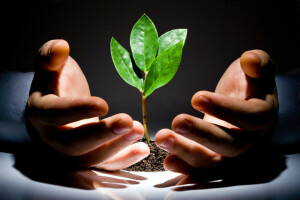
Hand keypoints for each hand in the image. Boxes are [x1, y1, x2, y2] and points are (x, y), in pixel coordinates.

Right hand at [26, 39, 148, 169]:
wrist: (56, 107)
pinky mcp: (85, 157)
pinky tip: (142, 150)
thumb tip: (61, 46)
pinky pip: (103, 165)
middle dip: (102, 135)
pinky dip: (123, 159)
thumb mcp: (50, 67)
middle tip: (128, 122)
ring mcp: (68, 152)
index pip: (55, 114)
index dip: (77, 110)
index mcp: (40, 112)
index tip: (103, 103)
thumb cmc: (55, 85)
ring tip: (139, 131)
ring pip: (90, 158)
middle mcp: (51, 138)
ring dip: (117, 147)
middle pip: (74, 144)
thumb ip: (51, 56)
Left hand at [155, 50, 277, 173]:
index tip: (197, 97)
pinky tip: (168, 160)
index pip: (249, 116)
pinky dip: (185, 167)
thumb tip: (251, 61)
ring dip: (186, 152)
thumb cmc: (248, 84)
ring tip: (163, 138)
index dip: (225, 108)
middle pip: (230, 145)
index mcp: (263, 115)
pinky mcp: (214, 158)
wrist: (242, 102)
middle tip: (177, 122)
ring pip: (213, 161)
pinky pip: (201, 169)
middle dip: (202, 134)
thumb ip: (259, 63)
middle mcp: (249, 139)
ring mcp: (230, 153)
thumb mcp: (257, 67)